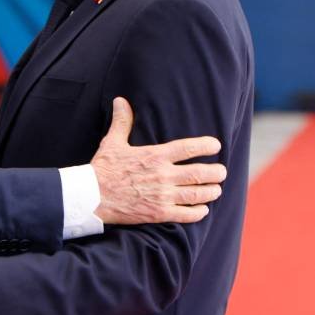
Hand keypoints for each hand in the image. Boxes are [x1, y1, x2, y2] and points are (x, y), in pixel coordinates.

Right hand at [91, 97, 225, 224]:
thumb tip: (120, 100)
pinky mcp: (158, 213)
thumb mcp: (112, 142)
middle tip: (222, 172)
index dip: (206, 146)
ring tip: (217, 190)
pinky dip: (198, 212)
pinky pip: (185, 214)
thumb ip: (122, 122)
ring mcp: (162, 195)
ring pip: (197, 194)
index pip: (188, 148)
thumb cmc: (103, 169)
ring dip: (211, 192)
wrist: (92, 197)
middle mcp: (163, 175)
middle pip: (200, 173)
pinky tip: (203, 209)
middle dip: (216, 173)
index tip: (216, 145)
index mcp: (155, 156)